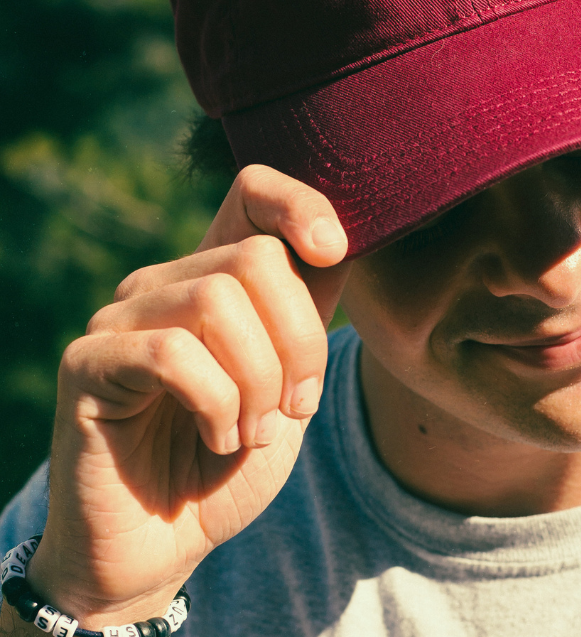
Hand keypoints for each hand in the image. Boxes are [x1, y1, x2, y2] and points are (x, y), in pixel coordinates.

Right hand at [23, 166, 349, 630]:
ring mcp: (122, 316)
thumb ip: (308, 310)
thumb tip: (337, 243)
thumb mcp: (294, 378)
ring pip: (217, 299)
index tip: (334, 254)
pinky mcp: (89, 362)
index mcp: (219, 275)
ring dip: (260, 380)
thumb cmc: (232, 459)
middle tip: (295, 407)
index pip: (254, 188)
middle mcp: (167, 281)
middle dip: (299, 340)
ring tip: (253, 431)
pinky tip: (218, 439)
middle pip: (256, 256)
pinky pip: (173, 352)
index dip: (302, 204)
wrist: (167, 546)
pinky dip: (217, 403)